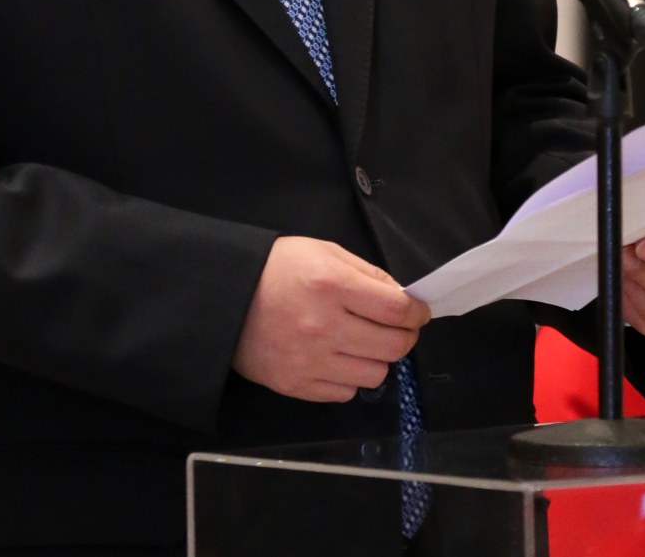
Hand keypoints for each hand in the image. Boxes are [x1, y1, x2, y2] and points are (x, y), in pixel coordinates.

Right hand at [232, 236, 430, 401]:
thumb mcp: (323, 251)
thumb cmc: (278, 267)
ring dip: (378, 358)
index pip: (396, 310)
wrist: (225, 297)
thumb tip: (401, 296)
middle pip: (393, 347)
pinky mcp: (297, 386)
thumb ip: (366, 273)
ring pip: (375, 375)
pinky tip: (339, 358)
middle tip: (398, 328)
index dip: (416, 312)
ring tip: (365, 343)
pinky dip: (350, 378)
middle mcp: (325, 327)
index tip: (418, 311)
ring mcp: (311, 362)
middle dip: (405, 336)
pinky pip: (345, 393)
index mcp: (333, 286)